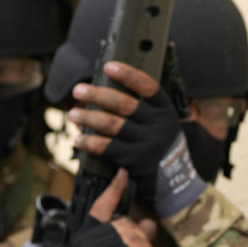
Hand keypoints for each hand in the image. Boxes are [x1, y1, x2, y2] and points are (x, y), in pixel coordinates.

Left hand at [69, 61, 185, 213]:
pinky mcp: (135, 160)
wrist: (174, 179)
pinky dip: (90, 142)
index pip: (147, 86)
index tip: (108, 67)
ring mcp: (146, 143)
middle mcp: (157, 124)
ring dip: (88, 118)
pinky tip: (79, 139)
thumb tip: (100, 95)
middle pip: (123, 104)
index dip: (128, 75)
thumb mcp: (161, 122)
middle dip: (97, 95)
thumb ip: (140, 108)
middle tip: (79, 90)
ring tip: (74, 114)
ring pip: (112, 124)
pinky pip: (108, 147)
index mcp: (164, 110)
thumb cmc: (160, 144)